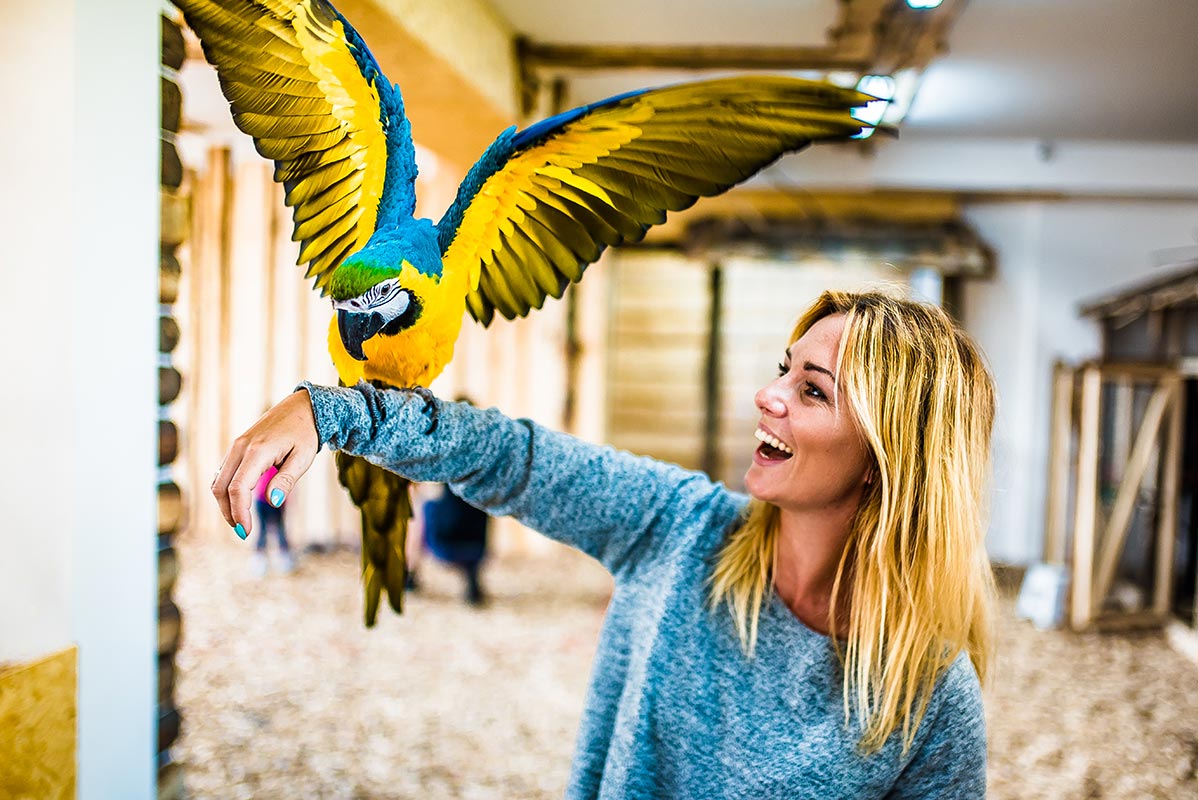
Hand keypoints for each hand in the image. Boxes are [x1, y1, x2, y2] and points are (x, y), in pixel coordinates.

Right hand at [212, 389, 318, 538]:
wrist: (302, 407)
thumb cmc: (306, 433)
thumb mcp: (303, 457)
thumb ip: (286, 480)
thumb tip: (273, 502)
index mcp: (256, 451)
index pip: (238, 488)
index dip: (239, 513)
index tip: (247, 532)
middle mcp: (240, 448)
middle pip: (220, 487)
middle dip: (228, 512)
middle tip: (243, 532)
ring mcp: (236, 447)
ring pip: (218, 481)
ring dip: (225, 503)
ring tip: (240, 521)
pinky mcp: (237, 448)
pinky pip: (223, 473)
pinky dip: (226, 491)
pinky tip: (238, 502)